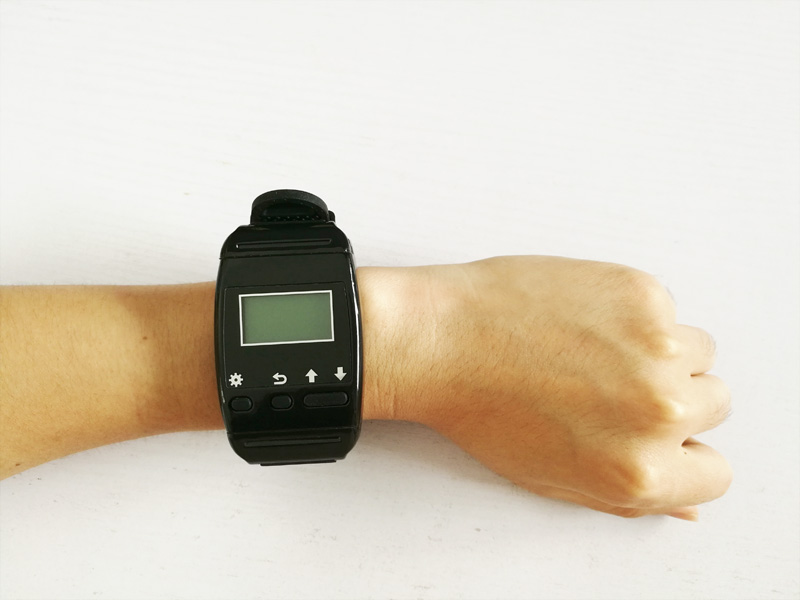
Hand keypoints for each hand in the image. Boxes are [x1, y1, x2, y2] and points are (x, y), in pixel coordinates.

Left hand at [360, 256, 731, 518]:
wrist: (438, 340)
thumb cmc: (481, 409)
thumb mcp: (555, 477)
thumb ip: (631, 497)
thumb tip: (686, 506)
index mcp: (639, 471)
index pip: (714, 474)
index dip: (680, 453)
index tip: (653, 434)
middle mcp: (658, 411)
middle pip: (713, 404)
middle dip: (670, 398)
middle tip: (607, 386)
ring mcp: (656, 346)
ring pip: (695, 351)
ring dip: (657, 352)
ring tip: (590, 350)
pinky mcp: (641, 292)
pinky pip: (663, 307)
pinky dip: (630, 312)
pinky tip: (577, 319)